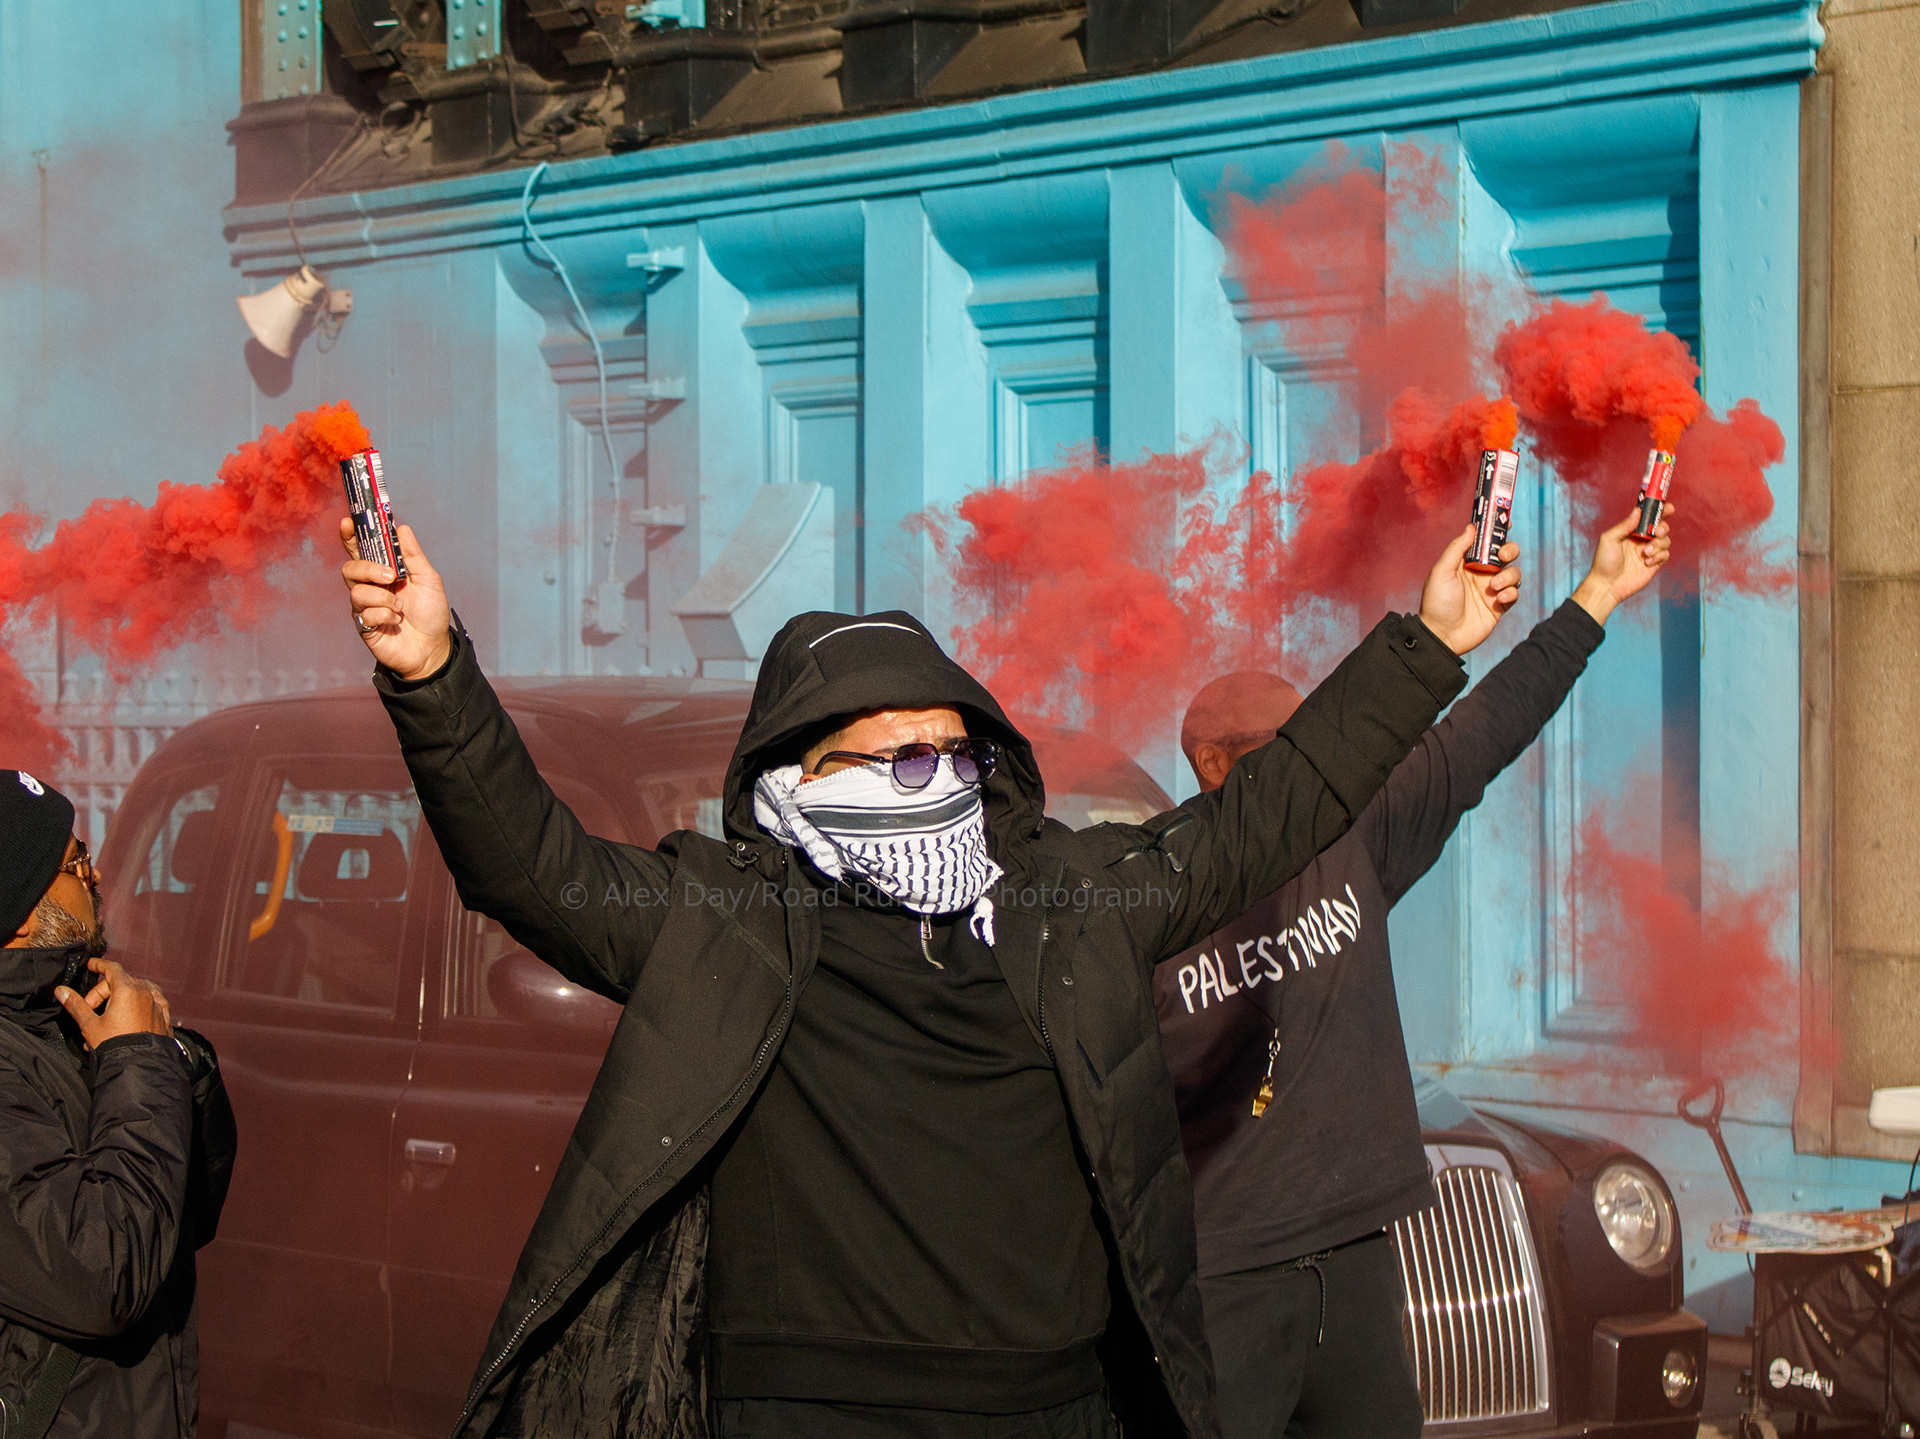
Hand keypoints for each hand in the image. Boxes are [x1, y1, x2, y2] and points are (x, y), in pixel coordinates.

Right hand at [54, 958, 172, 1050]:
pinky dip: (138, 1004)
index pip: (112, 969)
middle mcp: (145, 993)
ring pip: (136, 992)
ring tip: (107, 1016)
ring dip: (120, 999)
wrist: (140, 1066)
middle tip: (90, 1011)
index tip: (91, 965)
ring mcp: (157, 1004)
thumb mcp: (90, 1025)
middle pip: (120, 982)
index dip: (99, 965)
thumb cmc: (116, 1045)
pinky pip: (150, 1002)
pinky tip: (130, 1015)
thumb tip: (61, 991)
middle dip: (102, 993)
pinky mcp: (164, 1016)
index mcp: (127, 990)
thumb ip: (76, 1005)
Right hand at [339, 519, 452, 681]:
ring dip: (383, 598)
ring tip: (400, 608)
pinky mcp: (364, 625)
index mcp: (384, 572)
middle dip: (369, 569)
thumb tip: (401, 528)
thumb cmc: (431, 613)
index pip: (361, 549)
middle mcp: (370, 587)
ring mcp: (365, 606)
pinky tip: (396, 622)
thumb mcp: (428, 580)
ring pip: (357, 591)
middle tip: (390, 577)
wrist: (433, 648)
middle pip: (351, 567)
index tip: (348, 522)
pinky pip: (365, 613)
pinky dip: (385, 616)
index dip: (351, 535)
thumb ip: (413, 556)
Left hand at [1417, 525, 1520, 655]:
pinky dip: (1511, 593)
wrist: (1442, 635)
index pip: (1486, 542)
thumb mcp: (1442, 572)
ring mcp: (1492, 589)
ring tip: (1493, 587)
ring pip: (1514, 573)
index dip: (1497, 530)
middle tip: (1502, 556)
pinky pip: (1515, 593)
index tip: (1507, 522)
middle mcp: (1481, 573)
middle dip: (1510, 550)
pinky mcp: (1500, 606)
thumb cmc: (1437, 602)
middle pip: (1506, 553)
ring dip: (1508, 576)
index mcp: (1467, 562)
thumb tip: (1471, 527)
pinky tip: (1498, 599)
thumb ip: (1457, 549)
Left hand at [1571, 504, 1674, 624]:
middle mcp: (1642, 540)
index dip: (1660, 511)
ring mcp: (1649, 551)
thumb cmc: (1604, 562)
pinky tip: (1647, 562)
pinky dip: (1659, 556)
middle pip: (1662, 527)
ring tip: (1645, 553)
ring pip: (1666, 541)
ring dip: (1658, 544)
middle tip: (1657, 532)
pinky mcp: (1654, 564)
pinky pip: (1666, 555)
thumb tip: (1638, 510)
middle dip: (1663, 527)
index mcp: (1631, 531)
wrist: (1607, 585)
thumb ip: (1625, 525)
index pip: (1648, 517)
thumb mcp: (1610, 539)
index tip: (1668, 508)